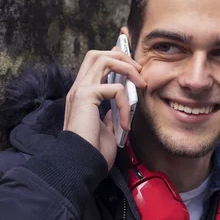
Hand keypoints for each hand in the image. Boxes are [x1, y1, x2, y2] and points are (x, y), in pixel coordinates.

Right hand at [63, 46, 146, 168]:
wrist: (81, 164)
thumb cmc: (92, 152)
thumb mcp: (104, 131)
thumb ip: (107, 117)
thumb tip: (114, 111)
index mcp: (82, 96)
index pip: (95, 64)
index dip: (114, 58)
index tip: (133, 67)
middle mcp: (78, 89)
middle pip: (97, 54)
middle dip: (121, 56)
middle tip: (138, 71)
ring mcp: (80, 90)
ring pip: (103, 59)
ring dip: (126, 68)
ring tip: (140, 84)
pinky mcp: (86, 96)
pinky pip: (115, 88)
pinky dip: (126, 104)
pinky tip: (125, 123)